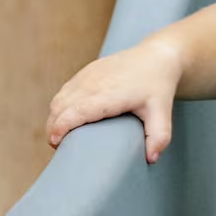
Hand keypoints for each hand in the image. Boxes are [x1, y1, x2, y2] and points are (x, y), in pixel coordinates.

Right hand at [47, 35, 182, 162]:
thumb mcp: (162, 112)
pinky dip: (59, 106)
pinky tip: (65, 118)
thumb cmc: (158, 85)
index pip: (76, 110)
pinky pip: (64, 90)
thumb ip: (159, 136)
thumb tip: (151, 159)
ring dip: (54, 117)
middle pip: (61, 106)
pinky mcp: (86, 71)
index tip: (55, 143)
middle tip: (59, 147)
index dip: (61, 126)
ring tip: (60, 136)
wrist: (157, 56)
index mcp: (110, 94)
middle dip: (53, 128)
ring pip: (59, 98)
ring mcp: (88, 75)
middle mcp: (94, 82)